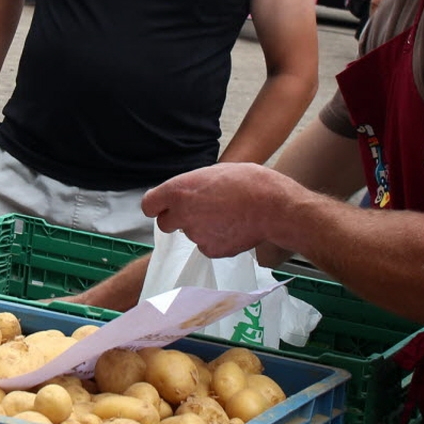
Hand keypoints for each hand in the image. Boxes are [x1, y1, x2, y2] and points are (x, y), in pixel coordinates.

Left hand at [142, 163, 291, 258]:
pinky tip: (232, 228)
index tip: (164, 206)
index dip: (157, 206)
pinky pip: (206, 246)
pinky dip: (216, 239)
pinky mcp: (211, 250)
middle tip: (198, 211)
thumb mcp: (214, 172)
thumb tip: (189, 193)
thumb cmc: (248, 183)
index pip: (149, 205)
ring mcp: (196, 235)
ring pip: (190, 233)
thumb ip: (193, 186)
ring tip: (226, 215)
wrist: (274, 206)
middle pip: (165, 223)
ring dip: (201, 227)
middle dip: (177, 219)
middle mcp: (182, 214)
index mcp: (179, 190)